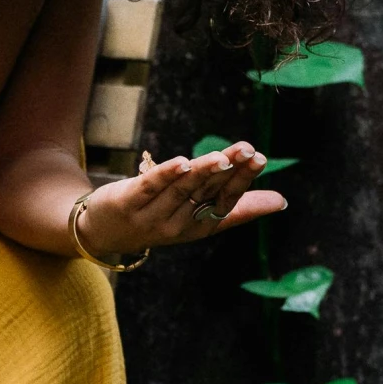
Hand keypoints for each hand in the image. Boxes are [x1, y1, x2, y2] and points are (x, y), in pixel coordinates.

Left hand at [76, 142, 283, 259]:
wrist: (102, 232)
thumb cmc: (159, 217)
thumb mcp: (197, 216)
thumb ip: (237, 206)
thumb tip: (280, 201)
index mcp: (198, 226)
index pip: (225, 203)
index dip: (243, 182)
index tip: (260, 160)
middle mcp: (178, 223)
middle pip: (208, 192)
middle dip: (230, 171)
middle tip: (250, 151)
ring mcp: (152, 214)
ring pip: (183, 188)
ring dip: (203, 172)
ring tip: (223, 157)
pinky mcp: (129, 200)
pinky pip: (151, 185)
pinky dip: (167, 173)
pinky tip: (183, 161)